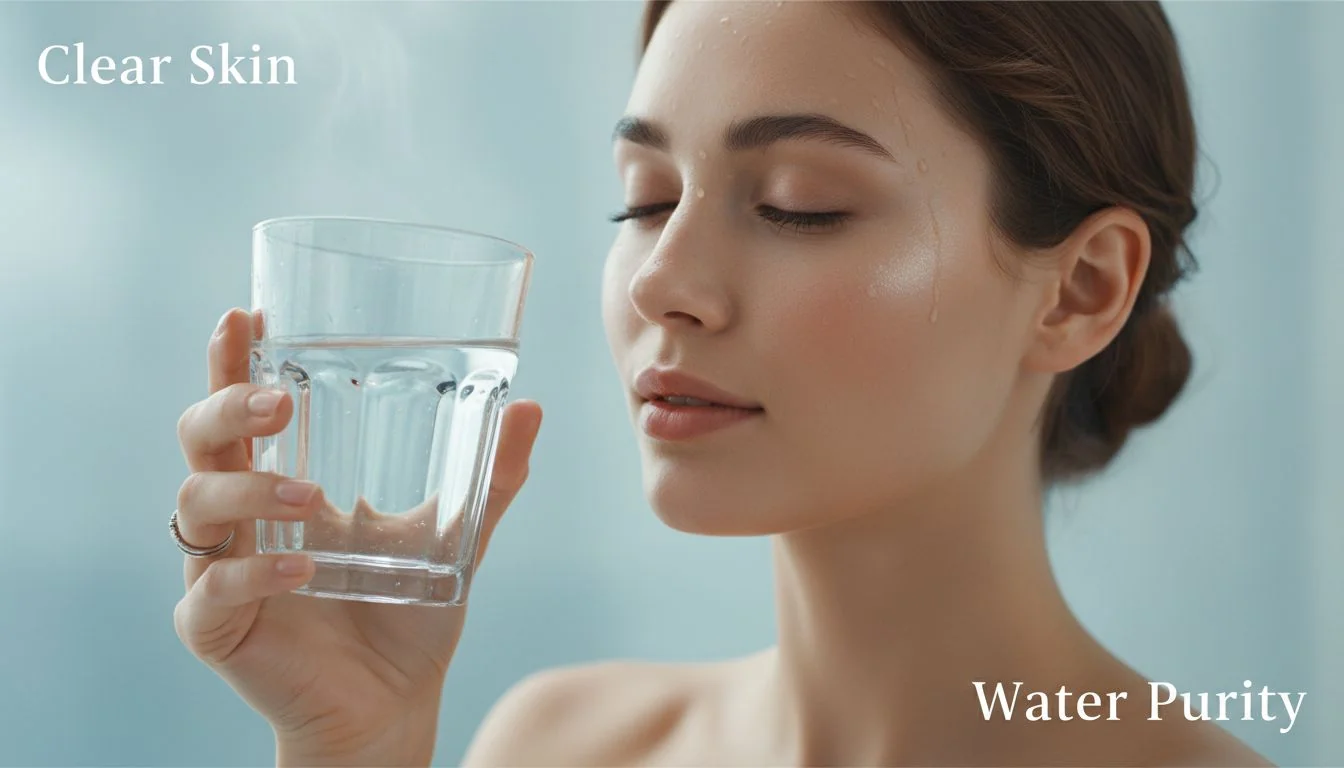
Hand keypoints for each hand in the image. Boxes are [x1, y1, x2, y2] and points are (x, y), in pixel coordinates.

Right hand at [172, 308, 541, 764]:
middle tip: (280, 402)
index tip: (245, 316)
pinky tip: (302, 571)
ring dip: (248, 489)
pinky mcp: (214, 625)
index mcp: (283, 482)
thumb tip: (530, 408)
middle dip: (228, 407)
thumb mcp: (454, 536)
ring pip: (194, 503)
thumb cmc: (410, 615)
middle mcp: (242, 516)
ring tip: (311, 498)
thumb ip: (488, 479)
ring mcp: (219, 567)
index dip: (233, 361)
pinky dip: (253, 573)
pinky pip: (211, 587)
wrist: (395, 703)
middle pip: (200, 439)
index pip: (244, 409)